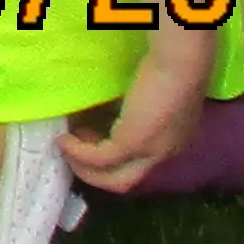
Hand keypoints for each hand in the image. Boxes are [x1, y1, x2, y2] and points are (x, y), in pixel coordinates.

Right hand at [59, 31, 224, 194]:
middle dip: (93, 172)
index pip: (136, 165)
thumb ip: (132, 111)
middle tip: (72, 150)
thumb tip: (101, 115)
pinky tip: (63, 140)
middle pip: (123, 181)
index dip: (109, 157)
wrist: (180, 61)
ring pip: (112, 179)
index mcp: (171, 143)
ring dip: (84, 168)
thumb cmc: (170, 68)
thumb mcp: (150, 97)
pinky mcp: (133, 143)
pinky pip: (98, 158)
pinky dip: (78, 153)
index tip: (88, 138)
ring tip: (65, 145)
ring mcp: (149, 153)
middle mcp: (163, 155)